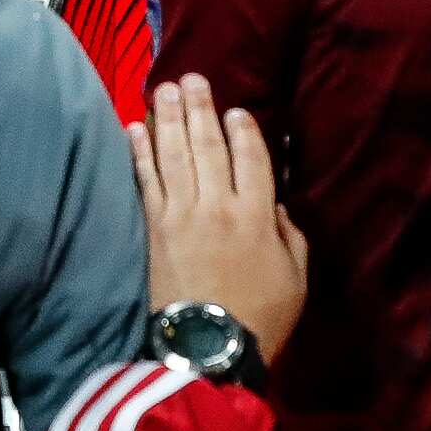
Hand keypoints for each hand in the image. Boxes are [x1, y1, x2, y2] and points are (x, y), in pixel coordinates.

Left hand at [132, 74, 300, 363]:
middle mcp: (217, 206)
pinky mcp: (154, 230)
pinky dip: (140, 153)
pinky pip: (146, 182)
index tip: (236, 109)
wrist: (208, 351)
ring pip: (174, 155)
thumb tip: (274, 203)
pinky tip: (134, 129)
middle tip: (191, 78)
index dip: (244, 129)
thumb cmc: (261, 317)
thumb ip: (289, 234)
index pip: (252, 158)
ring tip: (163, 89)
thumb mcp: (296, 277)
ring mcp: (181, 215)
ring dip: (167, 118)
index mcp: (257, 215)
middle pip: (207, 146)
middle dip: (200, 108)